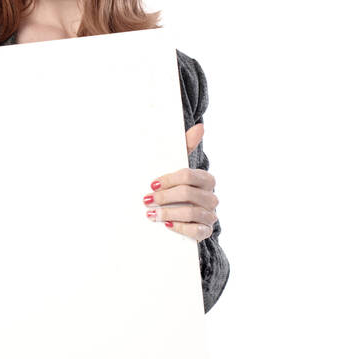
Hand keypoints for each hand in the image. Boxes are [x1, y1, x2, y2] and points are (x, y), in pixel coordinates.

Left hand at [142, 123, 217, 242]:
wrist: (183, 216)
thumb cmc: (179, 188)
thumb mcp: (179, 170)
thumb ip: (186, 148)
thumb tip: (200, 126)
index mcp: (206, 178)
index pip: (187, 175)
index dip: (168, 180)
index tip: (151, 184)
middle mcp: (211, 196)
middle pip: (188, 193)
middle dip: (165, 196)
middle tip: (147, 200)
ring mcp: (210, 214)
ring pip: (192, 212)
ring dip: (169, 212)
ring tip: (152, 214)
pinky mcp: (206, 231)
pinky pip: (197, 231)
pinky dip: (181, 227)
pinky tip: (167, 225)